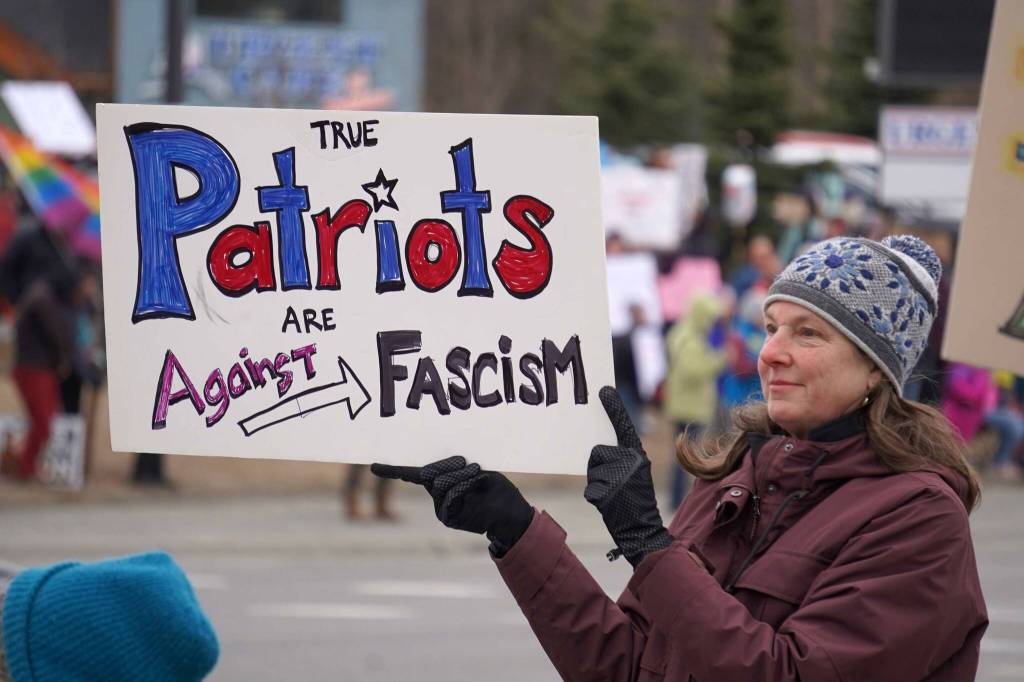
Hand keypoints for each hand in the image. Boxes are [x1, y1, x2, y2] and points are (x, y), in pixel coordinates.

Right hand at [371, 456, 532, 552]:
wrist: (511, 513)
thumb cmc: (496, 489)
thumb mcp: (474, 472)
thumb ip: (453, 470)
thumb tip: (429, 474)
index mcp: (441, 482)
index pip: (413, 474)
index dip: (393, 470)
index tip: (373, 466)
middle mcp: (436, 496)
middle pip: (429, 473)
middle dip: (450, 465)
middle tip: (472, 466)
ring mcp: (440, 509)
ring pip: (440, 483)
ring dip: (462, 475)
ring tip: (479, 477)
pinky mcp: (448, 518)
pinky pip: (448, 496)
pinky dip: (463, 487)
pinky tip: (477, 487)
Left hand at [586, 386, 672, 567]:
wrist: (644, 531)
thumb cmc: (636, 502)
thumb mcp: (635, 475)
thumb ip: (622, 459)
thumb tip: (599, 447)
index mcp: (638, 456)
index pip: (624, 427)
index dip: (614, 408)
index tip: (604, 389)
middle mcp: (630, 462)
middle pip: (597, 453)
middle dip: (599, 468)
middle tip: (616, 487)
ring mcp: (618, 477)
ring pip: (592, 472)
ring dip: (597, 484)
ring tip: (615, 496)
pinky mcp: (606, 491)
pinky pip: (590, 488)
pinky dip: (596, 498)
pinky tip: (610, 506)